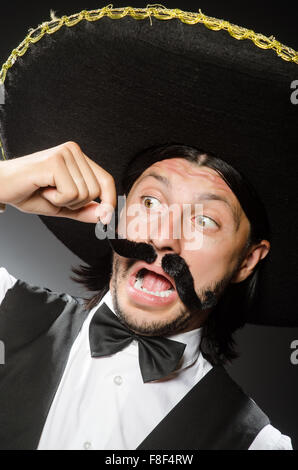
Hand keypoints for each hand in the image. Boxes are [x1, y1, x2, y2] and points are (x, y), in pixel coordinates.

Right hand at [0, 141, 115, 222]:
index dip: (110, 200)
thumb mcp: (62, 206)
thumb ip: (84, 210)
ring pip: (84, 193)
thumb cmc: (28, 193)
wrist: (0, 187)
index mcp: (77, 157)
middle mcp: (73, 150)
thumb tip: (105, 215)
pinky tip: (42, 189)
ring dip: (64, 201)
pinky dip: (56, 200)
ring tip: (46, 191)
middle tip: (54, 196)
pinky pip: (70, 193)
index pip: (106, 180)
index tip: (107, 218)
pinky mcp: (55, 161)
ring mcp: (64, 153)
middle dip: (76, 203)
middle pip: (96, 190)